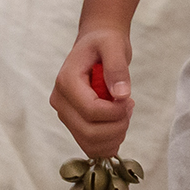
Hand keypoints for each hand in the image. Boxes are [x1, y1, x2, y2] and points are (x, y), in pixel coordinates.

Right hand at [52, 27, 133, 158]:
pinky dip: (107, 143)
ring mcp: (65, 114)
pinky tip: (117, 125)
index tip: (129, 100)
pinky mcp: (73, 123)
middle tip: (129, 107)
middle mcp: (60, 101)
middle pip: (89, 132)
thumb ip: (117, 67)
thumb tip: (121, 95)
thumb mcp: (114, 45)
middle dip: (117, 126)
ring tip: (123, 114)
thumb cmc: (104, 43)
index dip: (115, 112)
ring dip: (114, 136)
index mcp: (66, 82)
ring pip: (89, 143)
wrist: (96, 43)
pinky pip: (89, 146)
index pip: (91, 111)